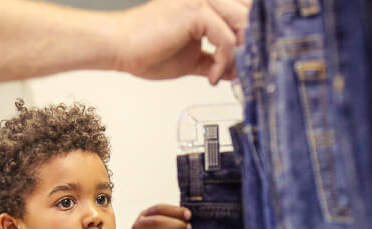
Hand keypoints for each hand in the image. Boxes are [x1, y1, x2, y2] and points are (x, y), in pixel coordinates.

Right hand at [113, 0, 251, 84]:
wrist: (118, 47)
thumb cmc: (145, 49)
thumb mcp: (191, 59)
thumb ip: (214, 61)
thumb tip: (233, 71)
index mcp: (207, 2)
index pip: (245, 12)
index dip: (252, 38)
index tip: (245, 65)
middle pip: (251, 15)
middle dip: (251, 46)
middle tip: (242, 70)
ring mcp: (202, 0)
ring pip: (244, 24)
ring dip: (240, 55)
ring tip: (224, 73)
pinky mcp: (196, 11)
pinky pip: (227, 39)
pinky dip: (224, 62)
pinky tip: (211, 77)